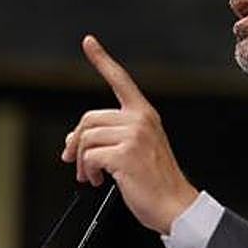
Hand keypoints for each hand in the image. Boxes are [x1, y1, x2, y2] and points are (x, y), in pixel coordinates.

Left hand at [62, 35, 198, 233]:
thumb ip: (111, 137)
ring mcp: (134, 136)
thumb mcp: (137, 150)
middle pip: (89, 118)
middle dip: (76, 142)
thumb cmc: (156, 182)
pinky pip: (90, 156)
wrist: (175, 206)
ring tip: (92, 175)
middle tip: (73, 160)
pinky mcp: (125, 154)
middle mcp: (140, 120)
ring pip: (86, 139)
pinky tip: (99, 180)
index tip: (89, 42)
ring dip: (82, 162)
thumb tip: (73, 141)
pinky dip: (88, 171)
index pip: (120, 80)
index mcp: (144, 115)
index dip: (102, 60)